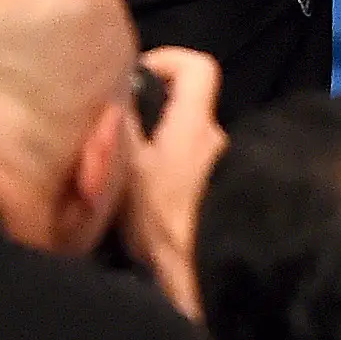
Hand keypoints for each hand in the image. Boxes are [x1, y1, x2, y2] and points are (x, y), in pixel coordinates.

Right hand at [120, 45, 224, 319]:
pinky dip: (171, 181)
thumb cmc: (164, 223)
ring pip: (186, 147)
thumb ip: (122, 129)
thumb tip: (116, 93)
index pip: (198, 67)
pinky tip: (145, 206)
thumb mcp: (128, 172)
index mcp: (195, 125)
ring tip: (125, 179)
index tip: (139, 77)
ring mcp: (224, 172)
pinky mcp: (222, 201)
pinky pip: (193, 176)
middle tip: (119, 139)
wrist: (209, 279)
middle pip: (186, 111)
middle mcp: (216, 141)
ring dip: (159, 156)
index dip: (169, 61)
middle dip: (153, 119)